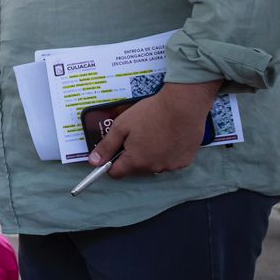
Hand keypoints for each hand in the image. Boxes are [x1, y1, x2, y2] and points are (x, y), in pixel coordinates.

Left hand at [89, 81, 219, 177]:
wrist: (183, 105)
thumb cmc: (150, 113)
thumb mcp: (121, 126)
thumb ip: (106, 146)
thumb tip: (93, 162)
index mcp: (135, 161)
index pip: (116, 173)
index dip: (111, 163)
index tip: (114, 151)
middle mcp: (153, 168)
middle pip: (135, 168)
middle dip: (132, 156)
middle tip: (136, 135)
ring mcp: (171, 166)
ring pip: (153, 165)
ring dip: (150, 155)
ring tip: (155, 134)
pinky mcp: (185, 162)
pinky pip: (170, 161)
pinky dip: (167, 154)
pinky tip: (169, 138)